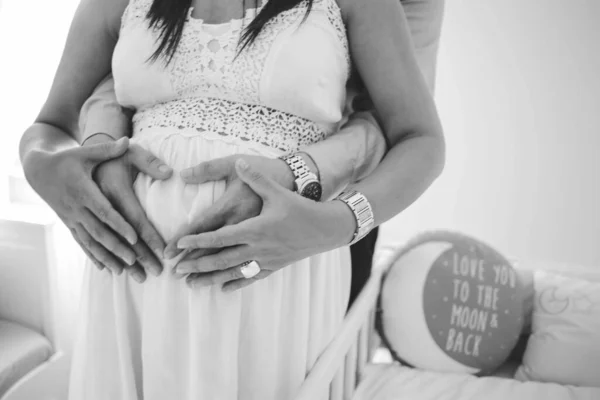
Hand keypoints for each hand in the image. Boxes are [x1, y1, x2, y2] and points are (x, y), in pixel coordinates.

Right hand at [23, 137, 137, 274]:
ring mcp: (72, 218)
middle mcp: (77, 208)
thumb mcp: (85, 152)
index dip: (119, 225)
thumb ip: (107, 149)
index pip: (105, 212)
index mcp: (84, 191)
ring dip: (107, 257)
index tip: (135, 237)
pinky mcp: (70, 224)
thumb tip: (127, 140)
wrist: (39, 170)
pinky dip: (94, 256)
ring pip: (91, 242)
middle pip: (100, 232)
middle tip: (136, 260)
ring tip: (125, 271)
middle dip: (117, 247)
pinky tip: (106, 269)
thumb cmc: (68, 159)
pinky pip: (82, 243)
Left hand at [173, 159, 355, 291]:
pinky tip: (223, 289)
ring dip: (210, 278)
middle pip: (221, 259)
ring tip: (191, 284)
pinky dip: (236, 283)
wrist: (325, 228)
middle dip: (197, 265)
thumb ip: (254, 177)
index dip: (197, 240)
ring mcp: (265, 259)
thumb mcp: (276, 190)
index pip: (219, 235)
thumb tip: (239, 164)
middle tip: (176, 270)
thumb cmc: (299, 207)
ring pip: (232, 272)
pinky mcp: (274, 266)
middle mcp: (257, 246)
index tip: (179, 245)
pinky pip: (251, 277)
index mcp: (253, 226)